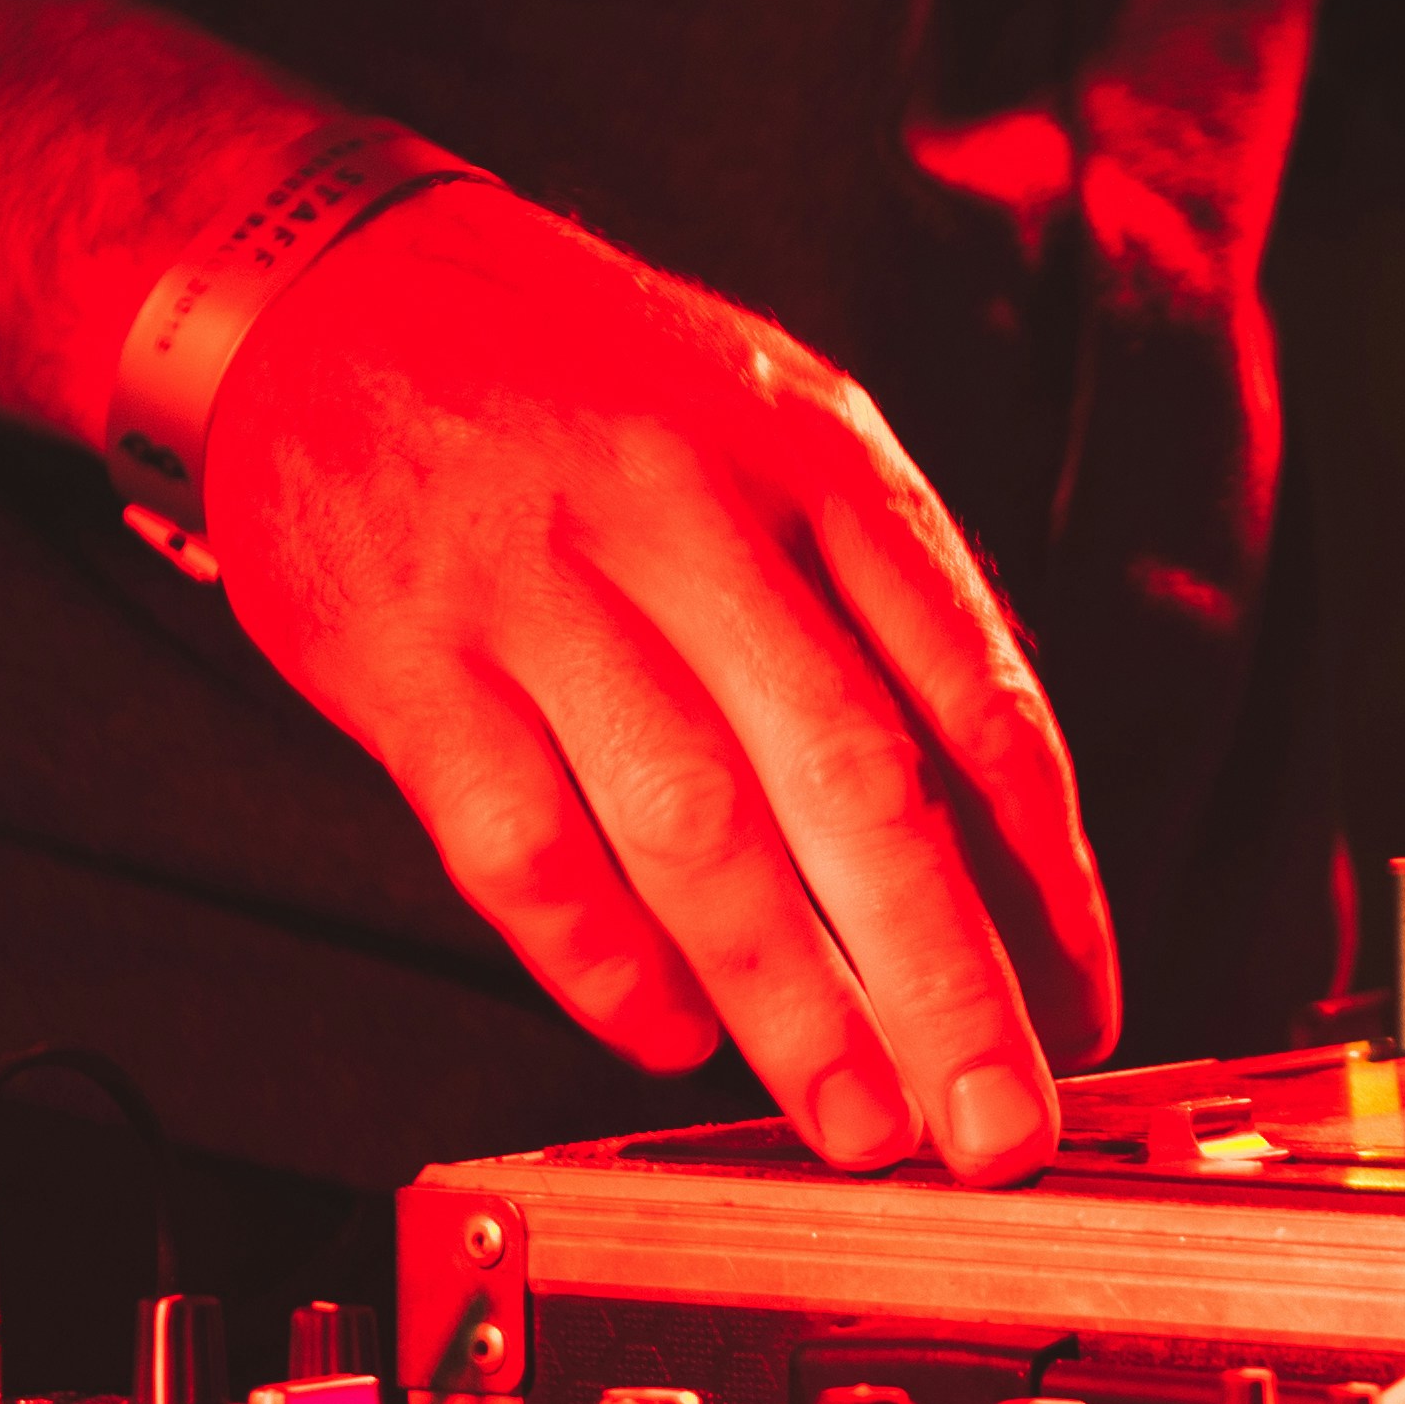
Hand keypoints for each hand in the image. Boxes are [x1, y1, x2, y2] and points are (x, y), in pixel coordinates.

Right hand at [197, 185, 1119, 1174]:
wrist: (322, 280)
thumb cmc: (579, 376)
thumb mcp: (778, 423)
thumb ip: (888, 599)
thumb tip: (1004, 825)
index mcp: (815, 458)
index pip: (972, 690)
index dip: (1046, 872)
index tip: (1082, 1002)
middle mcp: (687, 518)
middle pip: (853, 780)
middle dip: (943, 977)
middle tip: (997, 1121)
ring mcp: (538, 592)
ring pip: (694, 834)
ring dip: (791, 1005)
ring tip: (858, 1124)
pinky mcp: (403, 663)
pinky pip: (521, 849)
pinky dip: (602, 962)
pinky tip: (668, 1032)